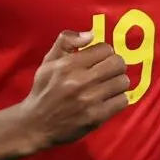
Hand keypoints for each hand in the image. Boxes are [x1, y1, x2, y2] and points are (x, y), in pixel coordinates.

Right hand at [16, 30, 131, 150]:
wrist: (36, 124)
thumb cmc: (44, 90)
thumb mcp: (48, 62)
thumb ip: (66, 41)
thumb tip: (90, 35)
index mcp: (69, 65)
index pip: (105, 49)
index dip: (104, 52)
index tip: (99, 59)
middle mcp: (80, 81)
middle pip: (118, 63)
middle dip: (115, 65)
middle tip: (108, 71)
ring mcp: (90, 100)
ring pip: (123, 82)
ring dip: (118, 82)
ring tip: (109, 85)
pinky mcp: (97, 117)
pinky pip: (122, 101)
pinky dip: (118, 98)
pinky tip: (109, 99)